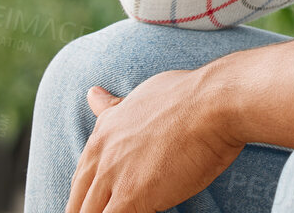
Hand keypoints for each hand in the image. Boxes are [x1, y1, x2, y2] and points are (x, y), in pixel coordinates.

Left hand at [65, 68, 242, 212]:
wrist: (214, 102)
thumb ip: (114, 106)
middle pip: (79, 202)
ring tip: (131, 212)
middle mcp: (100, 154)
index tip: (106, 203)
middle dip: (92, 211)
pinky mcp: (131, 196)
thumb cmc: (190, 96)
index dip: (92, 197)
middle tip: (116, 209)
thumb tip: (92, 94)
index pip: (81, 180)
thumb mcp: (141, 95)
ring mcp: (113, 176)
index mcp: (102, 133)